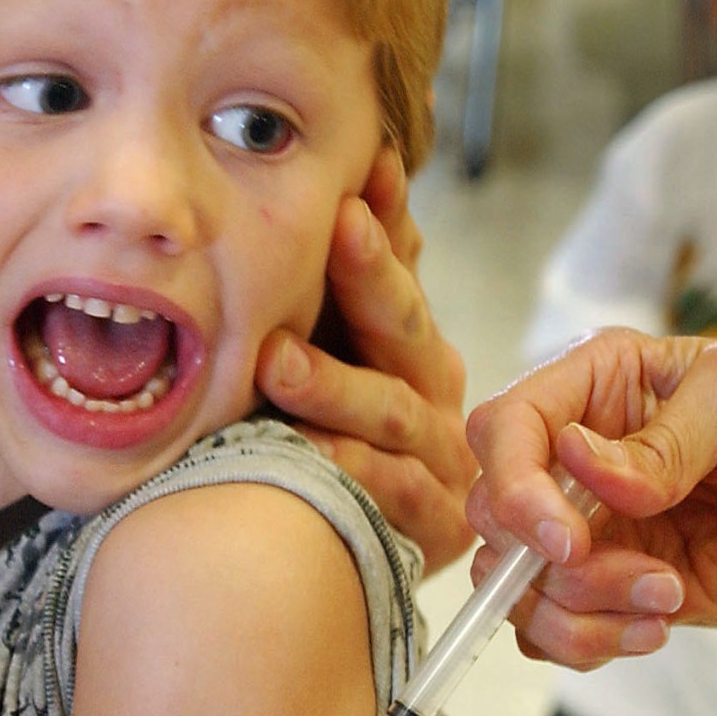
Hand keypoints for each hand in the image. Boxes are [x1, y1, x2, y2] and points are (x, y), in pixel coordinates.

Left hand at [260, 149, 474, 570]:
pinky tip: (310, 450)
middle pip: (403, 325)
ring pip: (390, 411)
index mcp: (409, 341)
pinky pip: (394, 493)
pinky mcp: (434, 525)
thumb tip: (334, 181)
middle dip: (372, 272)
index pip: (400, 266)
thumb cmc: (330, 439)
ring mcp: (439, 457)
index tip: (367, 165)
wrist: (355, 551)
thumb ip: (329, 288)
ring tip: (277, 359)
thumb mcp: (328, 357)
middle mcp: (432, 390)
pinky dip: (352, 470)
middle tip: (338, 223)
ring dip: (335, 383)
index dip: (389, 218)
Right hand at [464, 329, 716, 668]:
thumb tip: (577, 460)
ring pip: (517, 585)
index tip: (566, 537)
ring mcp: (591, 530)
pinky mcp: (613, 592)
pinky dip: (592, 643)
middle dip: (546, 562)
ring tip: (666, 601)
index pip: (505, 427)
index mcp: (597, 386)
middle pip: (492, 515)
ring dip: (581, 610)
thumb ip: (663, 438)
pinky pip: (554, 632)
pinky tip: (660, 625)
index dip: (515, 484)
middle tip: (635, 575)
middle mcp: (576, 459)